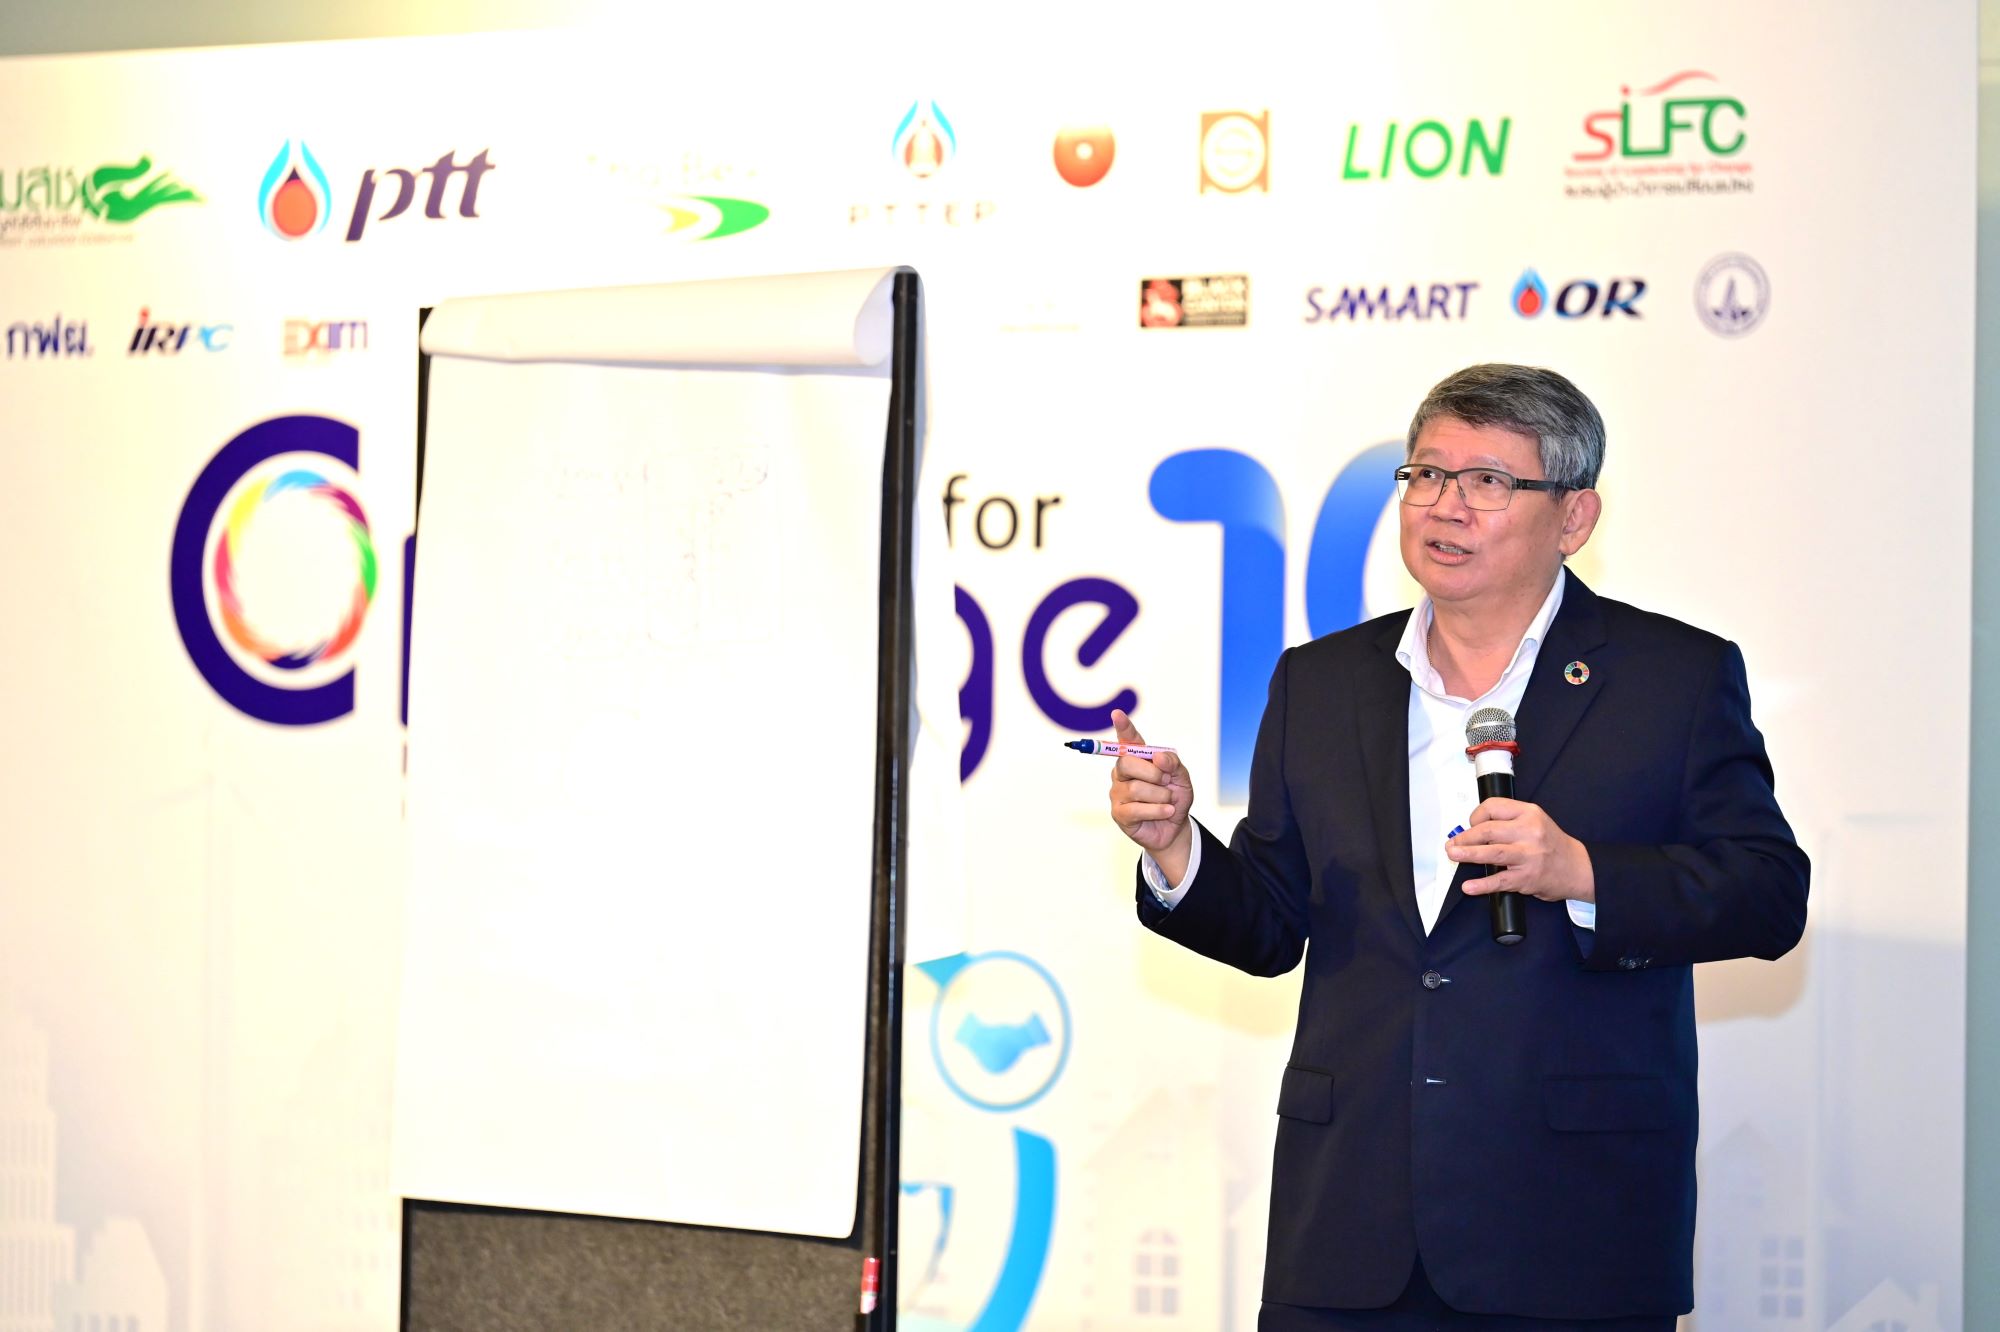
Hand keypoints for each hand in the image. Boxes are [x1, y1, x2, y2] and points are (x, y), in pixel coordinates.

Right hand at [1106, 708, 1193, 878]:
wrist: (1175, 827)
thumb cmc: (1174, 798)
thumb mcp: (1182, 778)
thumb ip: (1173, 763)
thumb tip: (1158, 757)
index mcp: (1137, 760)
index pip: (1128, 740)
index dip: (1123, 727)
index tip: (1117, 714)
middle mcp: (1123, 774)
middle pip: (1126, 763)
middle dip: (1152, 773)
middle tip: (1165, 782)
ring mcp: (1118, 793)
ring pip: (1135, 788)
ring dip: (1160, 796)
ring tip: (1167, 802)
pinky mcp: (1119, 814)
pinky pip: (1137, 809)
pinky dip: (1157, 810)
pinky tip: (1166, 812)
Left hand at [1450, 798, 1594, 903]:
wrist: (1578, 868)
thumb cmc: (1551, 845)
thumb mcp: (1534, 822)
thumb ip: (1507, 822)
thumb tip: (1472, 830)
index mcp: (1529, 813)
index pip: (1492, 807)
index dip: (1475, 816)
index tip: (1470, 825)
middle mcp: (1529, 832)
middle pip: (1488, 830)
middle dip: (1465, 837)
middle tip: (1452, 844)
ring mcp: (1528, 856)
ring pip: (1491, 852)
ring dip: (1467, 854)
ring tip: (1453, 854)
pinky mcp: (1527, 878)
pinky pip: (1500, 881)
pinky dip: (1482, 885)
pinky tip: (1469, 886)